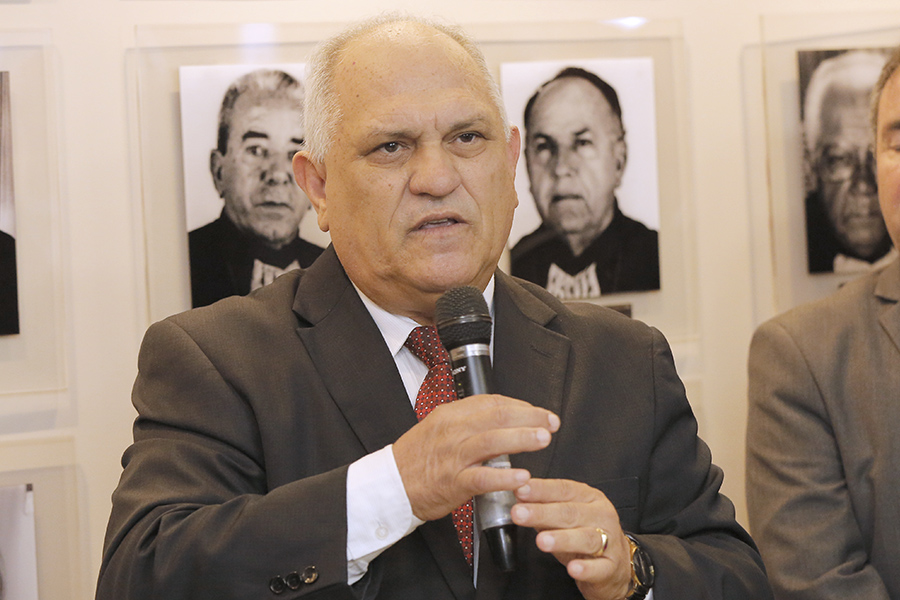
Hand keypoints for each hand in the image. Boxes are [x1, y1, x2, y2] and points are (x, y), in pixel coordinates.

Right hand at [393, 394, 559, 520]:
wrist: (390, 485)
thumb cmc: (417, 458)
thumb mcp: (439, 428)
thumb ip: (468, 422)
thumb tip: (502, 418)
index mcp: (450, 414)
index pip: (491, 402)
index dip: (521, 406)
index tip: (539, 412)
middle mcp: (452, 431)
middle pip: (497, 416)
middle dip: (529, 418)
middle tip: (550, 423)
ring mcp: (453, 457)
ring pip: (492, 441)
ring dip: (522, 439)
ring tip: (543, 440)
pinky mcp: (452, 483)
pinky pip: (483, 478)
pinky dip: (505, 477)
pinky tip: (522, 477)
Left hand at [511, 479, 632, 599]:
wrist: (615, 562)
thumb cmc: (585, 533)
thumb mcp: (564, 517)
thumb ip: (543, 506)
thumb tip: (519, 495)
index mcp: (589, 498)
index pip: (563, 489)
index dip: (541, 489)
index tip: (520, 490)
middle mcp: (601, 515)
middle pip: (571, 512)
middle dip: (543, 513)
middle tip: (520, 513)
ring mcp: (610, 541)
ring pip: (586, 538)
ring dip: (563, 539)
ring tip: (542, 541)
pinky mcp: (611, 567)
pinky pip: (598, 568)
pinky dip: (586, 568)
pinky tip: (573, 568)